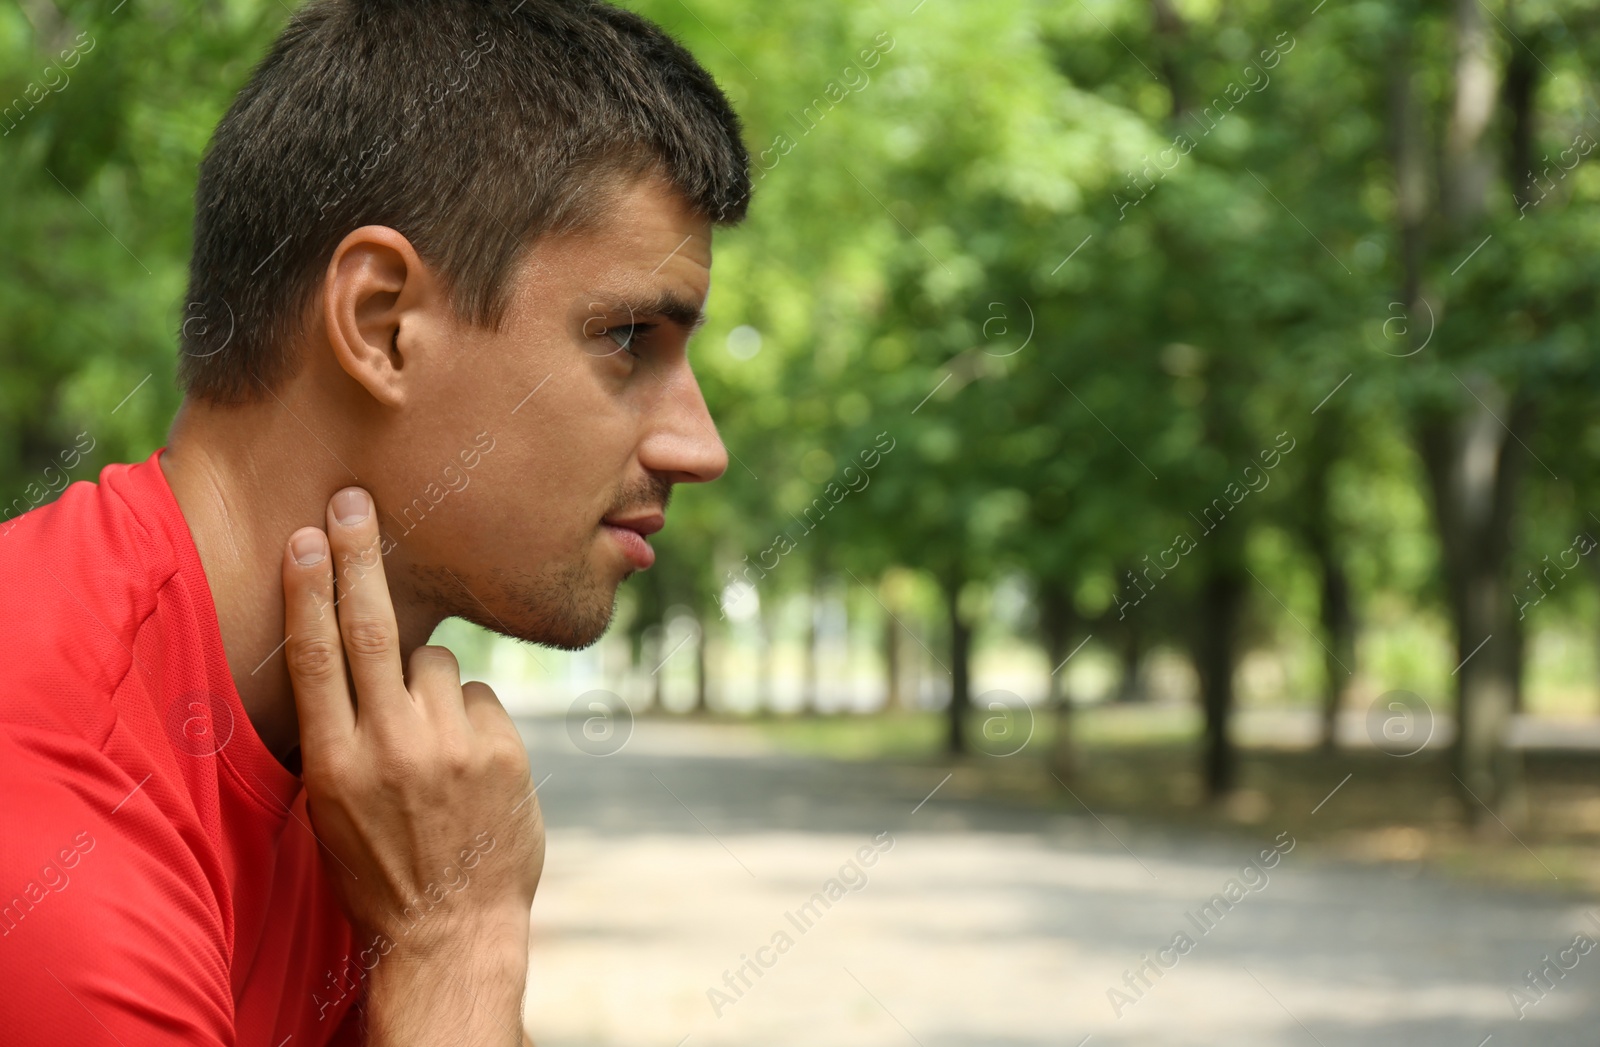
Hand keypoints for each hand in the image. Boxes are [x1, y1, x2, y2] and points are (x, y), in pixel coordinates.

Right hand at [281, 486, 543, 958]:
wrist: (451, 928)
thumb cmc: (381, 867)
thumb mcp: (331, 810)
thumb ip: (339, 734)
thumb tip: (349, 656)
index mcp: (334, 764)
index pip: (316, 658)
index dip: (309, 591)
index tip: (304, 537)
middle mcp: (389, 748)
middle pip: (373, 629)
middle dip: (358, 558)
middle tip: (354, 503)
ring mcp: (450, 748)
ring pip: (437, 663)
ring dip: (430, 686)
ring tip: (430, 745)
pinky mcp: (502, 751)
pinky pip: (480, 697)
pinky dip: (471, 718)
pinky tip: (467, 766)